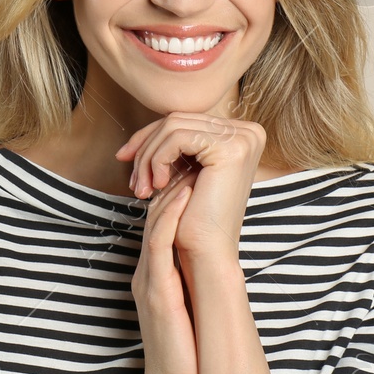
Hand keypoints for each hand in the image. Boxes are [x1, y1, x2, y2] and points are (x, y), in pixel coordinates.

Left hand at [115, 113, 264, 264]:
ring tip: (142, 189)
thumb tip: (145, 129)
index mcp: (242, 134)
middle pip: (178, 119)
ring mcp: (244, 137)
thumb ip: (174, 144)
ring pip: (172, 126)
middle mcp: (249, 131)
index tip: (124, 157)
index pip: (185, 121)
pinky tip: (158, 187)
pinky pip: (177, 137)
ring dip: (147, 158)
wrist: (207, 254)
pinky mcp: (232, 147)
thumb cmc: (193, 219)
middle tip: (132, 180)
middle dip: (145, 147)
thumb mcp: (183, 172)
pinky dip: (157, 160)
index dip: (149, 137)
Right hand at [130, 165, 199, 373]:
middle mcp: (147, 270)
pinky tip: (185, 195)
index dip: (175, 188)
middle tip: (190, 153)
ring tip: (188, 162)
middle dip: (169, 178)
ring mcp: (148, 279)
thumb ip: (193, 276)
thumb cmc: (188, 353)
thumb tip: (215, 254)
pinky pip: (158, 245)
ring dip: (170, 188)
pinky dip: (170, 217)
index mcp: (154, 272)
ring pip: (153, 222)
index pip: (160, 218)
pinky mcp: (155, 292)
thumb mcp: (188, 304)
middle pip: (153, 212)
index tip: (197, 167)